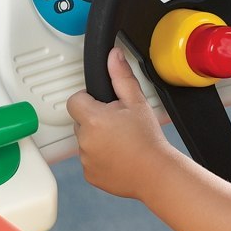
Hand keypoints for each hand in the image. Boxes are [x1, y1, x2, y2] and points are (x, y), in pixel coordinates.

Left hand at [66, 47, 169, 197]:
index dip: (89, 100)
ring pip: (85, 141)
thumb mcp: (137, 102)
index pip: (74, 100)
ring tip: (122, 142)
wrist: (155, 172)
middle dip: (95, 120)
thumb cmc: (148, 139)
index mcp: (92, 118)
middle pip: (80, 121)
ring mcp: (85, 159)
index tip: (105, 106)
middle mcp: (84, 139)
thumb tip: (113, 56)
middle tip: (119, 125)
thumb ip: (122, 76)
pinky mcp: (89, 174)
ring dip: (98, 140)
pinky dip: (100, 158)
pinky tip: (119, 157)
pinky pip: (89, 160)